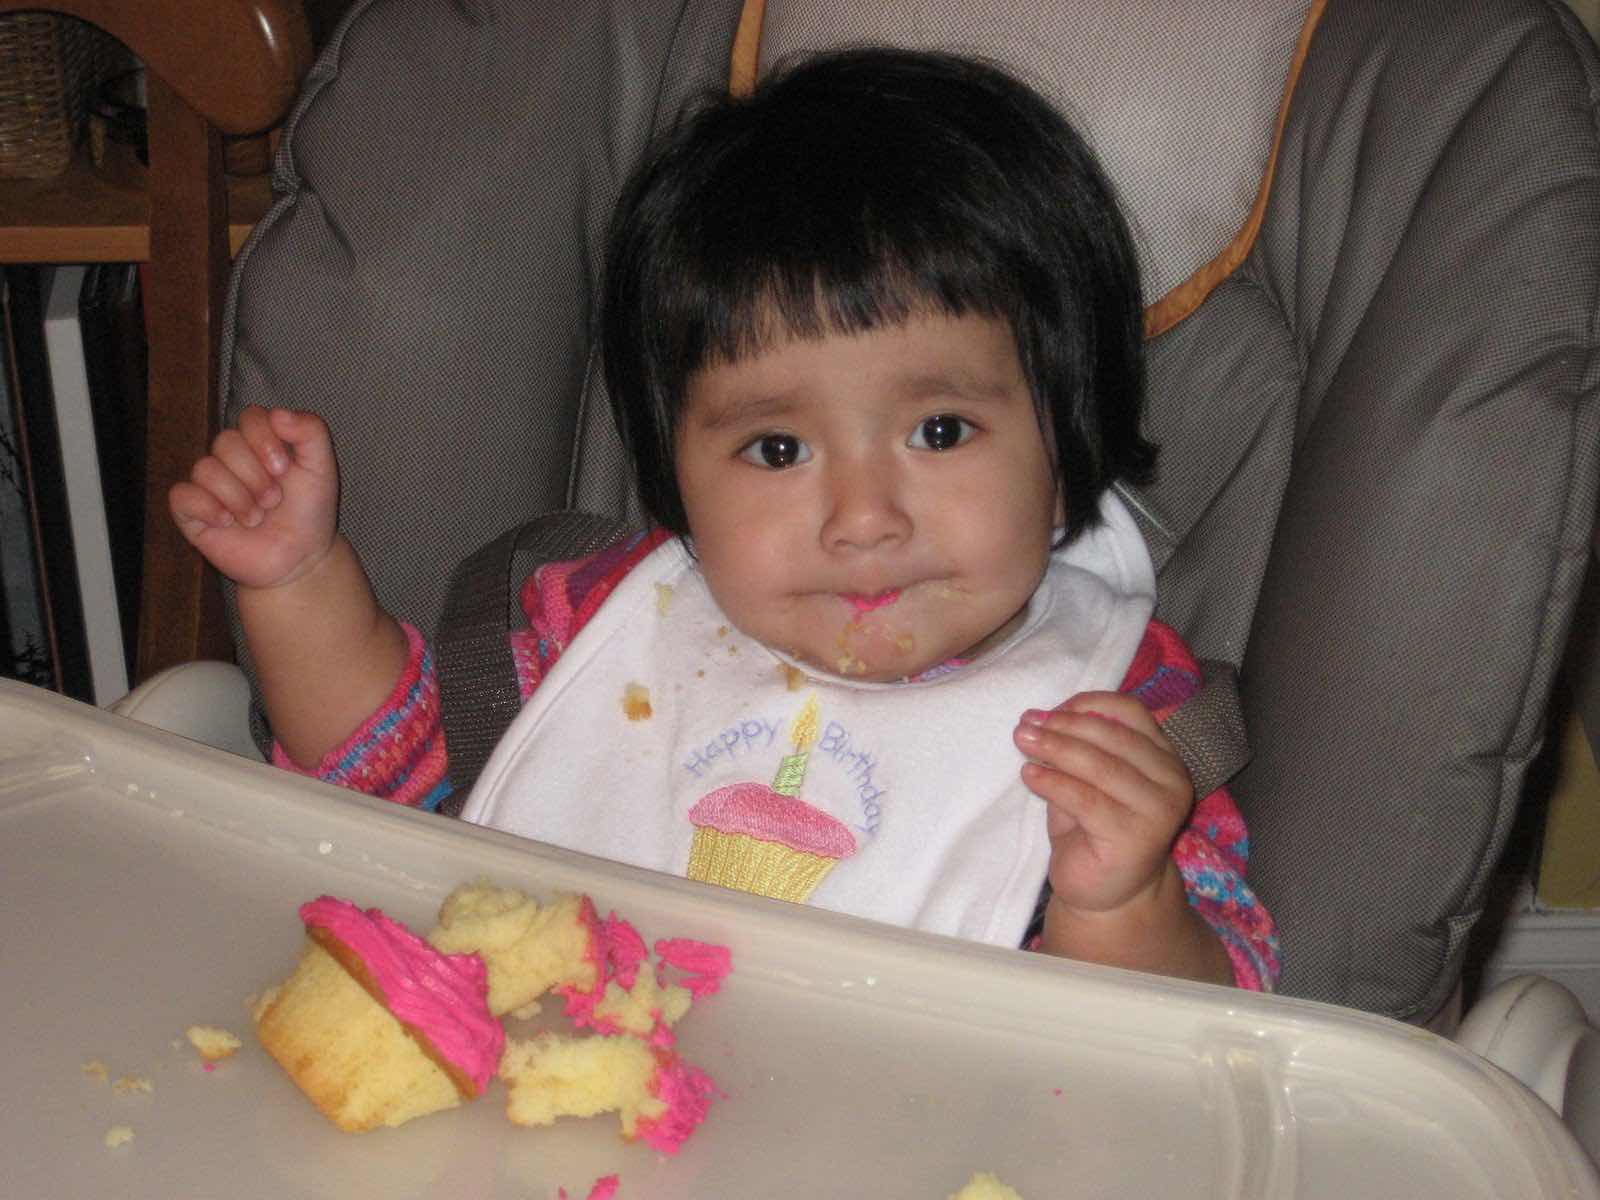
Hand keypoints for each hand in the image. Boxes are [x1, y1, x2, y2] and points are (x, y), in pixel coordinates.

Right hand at [168, 407, 339, 591]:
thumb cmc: (309, 512)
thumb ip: (311, 431)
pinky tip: (227, 522)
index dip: (264, 440)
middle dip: (255, 476)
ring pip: (205, 469)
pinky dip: (207, 508)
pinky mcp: (191, 512)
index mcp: (260, 442)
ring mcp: (209, 485)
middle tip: (274, 500)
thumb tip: (277, 413)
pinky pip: (181, 495)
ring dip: (238, 498)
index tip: (284, 469)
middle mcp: (230, 459)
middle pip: (226, 442)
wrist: (300, 558)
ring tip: (257, 518)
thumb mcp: (322, 468)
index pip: (250, 417)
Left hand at [1013, 691, 1193, 917]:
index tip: (1049, 710)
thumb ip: (1081, 748)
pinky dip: (1053, 782)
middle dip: (1063, 726)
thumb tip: (1043, 717)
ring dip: (1055, 749)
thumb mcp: (1089, 780)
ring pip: (1100, 766)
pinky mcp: (1136, 836)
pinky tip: (1029, 774)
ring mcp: (1158, 810)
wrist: (1109, 895)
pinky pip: (1086, 799)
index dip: (1087, 704)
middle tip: (1025, 724)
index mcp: (1165, 757)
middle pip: (1113, 737)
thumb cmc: (1095, 831)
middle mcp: (1172, 780)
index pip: (1130, 713)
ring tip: (1023, 741)